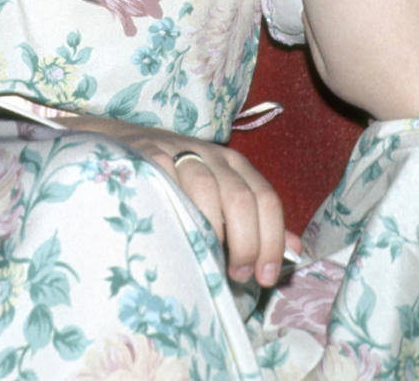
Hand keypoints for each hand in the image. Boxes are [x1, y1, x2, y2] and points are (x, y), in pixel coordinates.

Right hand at [63, 116, 299, 284]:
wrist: (122, 142)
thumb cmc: (177, 180)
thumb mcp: (221, 192)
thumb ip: (256, 220)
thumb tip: (296, 250)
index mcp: (235, 164)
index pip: (266, 198)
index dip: (271, 240)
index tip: (265, 276)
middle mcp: (212, 155)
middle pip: (241, 198)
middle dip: (245, 243)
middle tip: (236, 275)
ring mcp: (179, 154)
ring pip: (208, 191)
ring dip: (213, 233)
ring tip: (209, 261)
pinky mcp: (149, 158)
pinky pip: (169, 186)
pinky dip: (178, 215)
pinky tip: (177, 237)